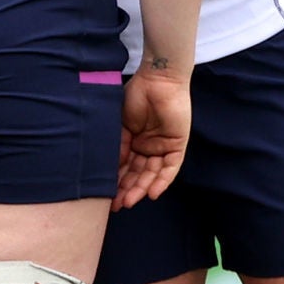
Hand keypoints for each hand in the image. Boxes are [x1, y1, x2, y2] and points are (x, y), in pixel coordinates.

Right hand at [116, 68, 189, 208]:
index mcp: (134, 141)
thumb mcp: (121, 124)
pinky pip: (171, 168)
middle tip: (117, 205)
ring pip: (153, 174)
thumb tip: (113, 169)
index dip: (116, 182)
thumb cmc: (136, 95)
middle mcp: (148, 146)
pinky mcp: (177, 144)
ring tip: (130, 201)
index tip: (106, 197)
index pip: (126, 166)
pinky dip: (162, 181)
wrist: (157, 79)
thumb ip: (119, 146)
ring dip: (142, 188)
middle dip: (128, 190)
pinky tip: (151, 193)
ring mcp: (163, 146)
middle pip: (139, 173)